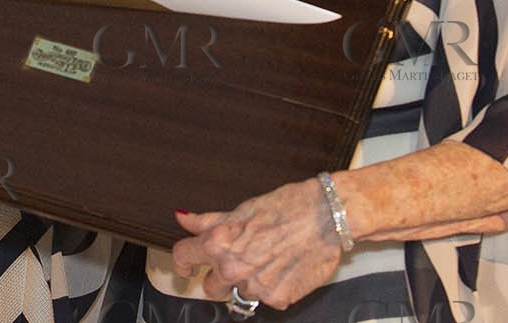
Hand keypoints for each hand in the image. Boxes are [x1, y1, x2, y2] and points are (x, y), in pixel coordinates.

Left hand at [170, 178, 342, 311]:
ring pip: (241, 292)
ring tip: (270, 259)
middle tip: (241, 260)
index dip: (182, 263)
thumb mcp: (242, 210)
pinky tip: (284, 268)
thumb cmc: (287, 207)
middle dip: (220, 277)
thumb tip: (183, 218)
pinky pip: (267, 298)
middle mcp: (233, 269)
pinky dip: (274, 287)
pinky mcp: (278, 299)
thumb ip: (209, 221)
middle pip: (210, 286)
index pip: (183, 257)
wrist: (326, 218)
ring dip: (250, 281)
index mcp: (219, 243)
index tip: (185, 268)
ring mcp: (255, 287)